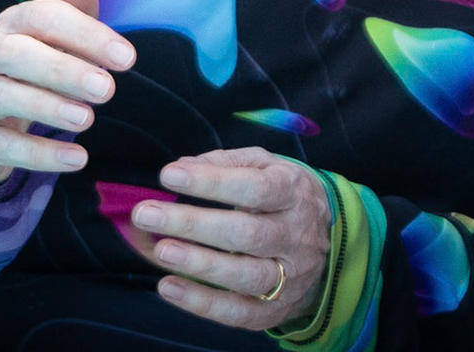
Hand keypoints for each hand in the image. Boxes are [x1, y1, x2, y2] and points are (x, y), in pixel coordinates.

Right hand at [0, 0, 135, 180]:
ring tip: (88, 120)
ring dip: (46, 107)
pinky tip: (77, 158)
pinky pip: (0, 144)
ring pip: (0, 96)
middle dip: (63, 70)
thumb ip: (75, 9)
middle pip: (15, 54)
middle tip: (108, 90)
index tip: (128, 59)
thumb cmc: (39, 69)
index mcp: (12, 25)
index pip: (44, 18)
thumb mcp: (59, 40)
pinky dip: (39, 153)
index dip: (86, 35)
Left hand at [135, 148, 332, 329]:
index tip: (169, 175)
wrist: (326, 241)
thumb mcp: (264, 166)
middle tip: (147, 214)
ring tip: (161, 251)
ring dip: (199, 265)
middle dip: (193, 224)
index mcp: (294, 192)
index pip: (255, 188)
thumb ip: (224, 163)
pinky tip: (169, 287)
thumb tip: (182, 167)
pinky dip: (202, 303)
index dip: (211, 182)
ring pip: (245, 276)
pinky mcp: (276, 308)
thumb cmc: (280, 194)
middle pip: (246, 233)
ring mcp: (290, 275)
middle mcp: (297, 235)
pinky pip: (239, 311)